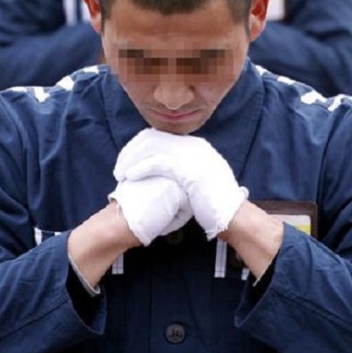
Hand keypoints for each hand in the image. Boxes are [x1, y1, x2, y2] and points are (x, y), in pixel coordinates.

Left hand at [115, 128, 246, 238]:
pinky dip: (141, 168)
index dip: (140, 147)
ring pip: (152, 149)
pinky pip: (158, 163)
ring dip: (132, 160)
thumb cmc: (214, 203)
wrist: (231, 216)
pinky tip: (130, 176)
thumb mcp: (200, 178)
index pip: (160, 137)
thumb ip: (185, 168)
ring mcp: (192, 156)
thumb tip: (166, 169)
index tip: (128, 159)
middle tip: (119, 167)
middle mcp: (193, 146)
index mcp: (195, 146)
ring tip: (121, 173)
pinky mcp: (188, 169)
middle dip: (132, 152)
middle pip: (153, 139)